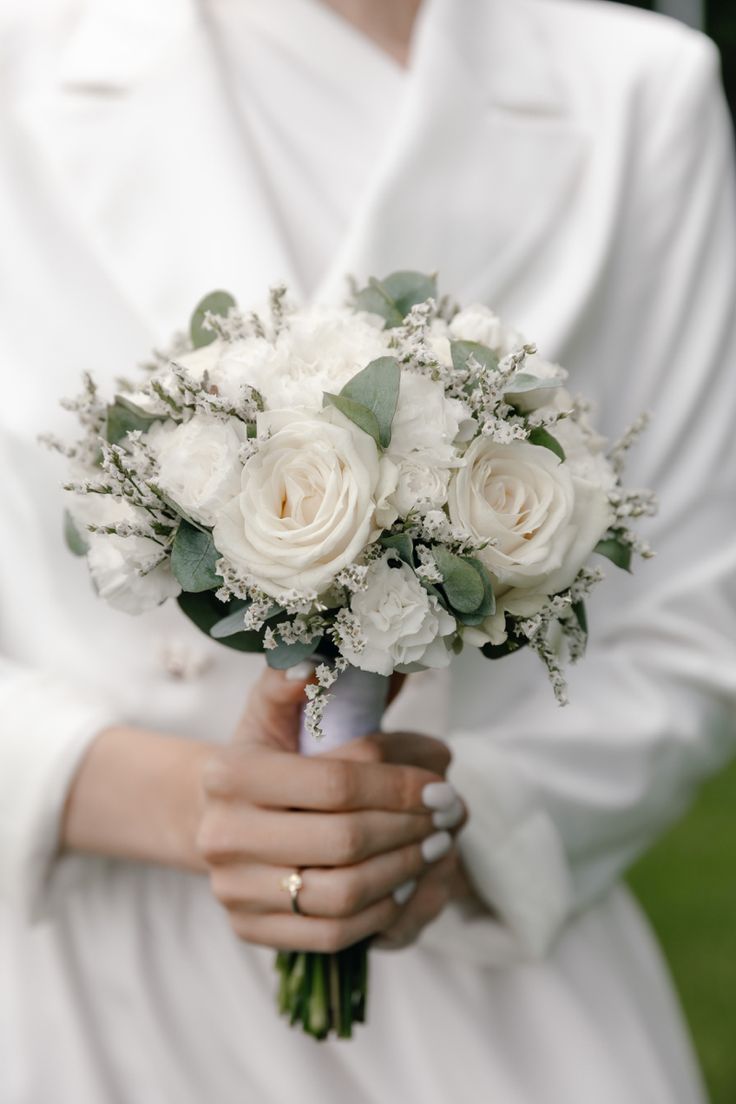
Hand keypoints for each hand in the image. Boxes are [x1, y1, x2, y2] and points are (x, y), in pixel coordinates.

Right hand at [197, 667, 465, 952]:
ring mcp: (233, 890)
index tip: (442, 786)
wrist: (222, 814)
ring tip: (435, 847)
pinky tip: (405, 884)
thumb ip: (294, 682)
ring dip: (404, 871)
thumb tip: (314, 665)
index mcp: (230, 772)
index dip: (400, 785)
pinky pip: (332, 933)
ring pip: (343, 894)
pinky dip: (381, 911)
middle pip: (345, 841)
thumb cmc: (268, 753)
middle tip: (449, 817)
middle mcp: (222, 835)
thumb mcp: (275, 709)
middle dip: (410, 828)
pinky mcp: (250, 930)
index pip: (337, 783)